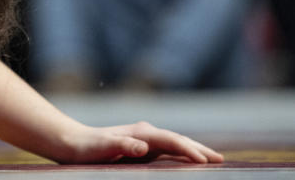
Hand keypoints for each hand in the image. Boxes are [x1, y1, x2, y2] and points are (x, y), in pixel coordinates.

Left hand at [59, 122, 222, 163]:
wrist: (73, 141)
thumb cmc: (87, 147)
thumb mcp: (102, 148)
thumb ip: (121, 145)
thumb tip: (142, 146)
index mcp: (141, 132)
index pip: (172, 141)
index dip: (189, 150)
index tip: (205, 161)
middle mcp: (146, 133)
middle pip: (179, 140)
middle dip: (200, 149)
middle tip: (221, 160)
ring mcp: (145, 139)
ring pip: (175, 144)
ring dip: (194, 151)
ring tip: (212, 160)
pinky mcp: (141, 146)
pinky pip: (167, 150)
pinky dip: (182, 154)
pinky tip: (188, 161)